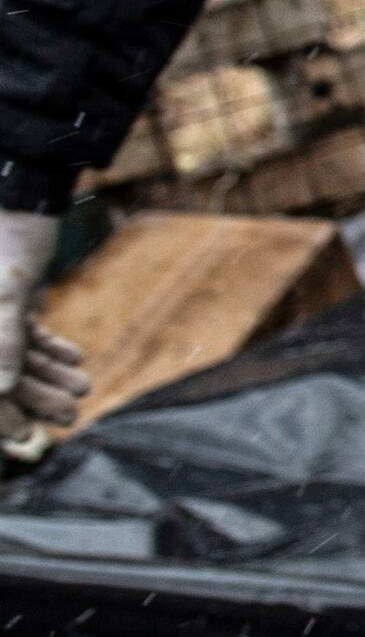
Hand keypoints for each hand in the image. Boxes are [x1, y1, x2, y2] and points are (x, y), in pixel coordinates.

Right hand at [0, 210, 87, 433]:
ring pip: (14, 354)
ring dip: (48, 373)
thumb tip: (0, 391)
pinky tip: (75, 357)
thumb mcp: (8, 292)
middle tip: (70, 414)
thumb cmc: (8, 243)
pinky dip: (48, 346)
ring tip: (83, 387)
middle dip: (32, 397)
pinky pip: (22, 331)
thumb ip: (2, 340)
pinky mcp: (6, 297)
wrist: (22, 197)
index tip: (25, 438)